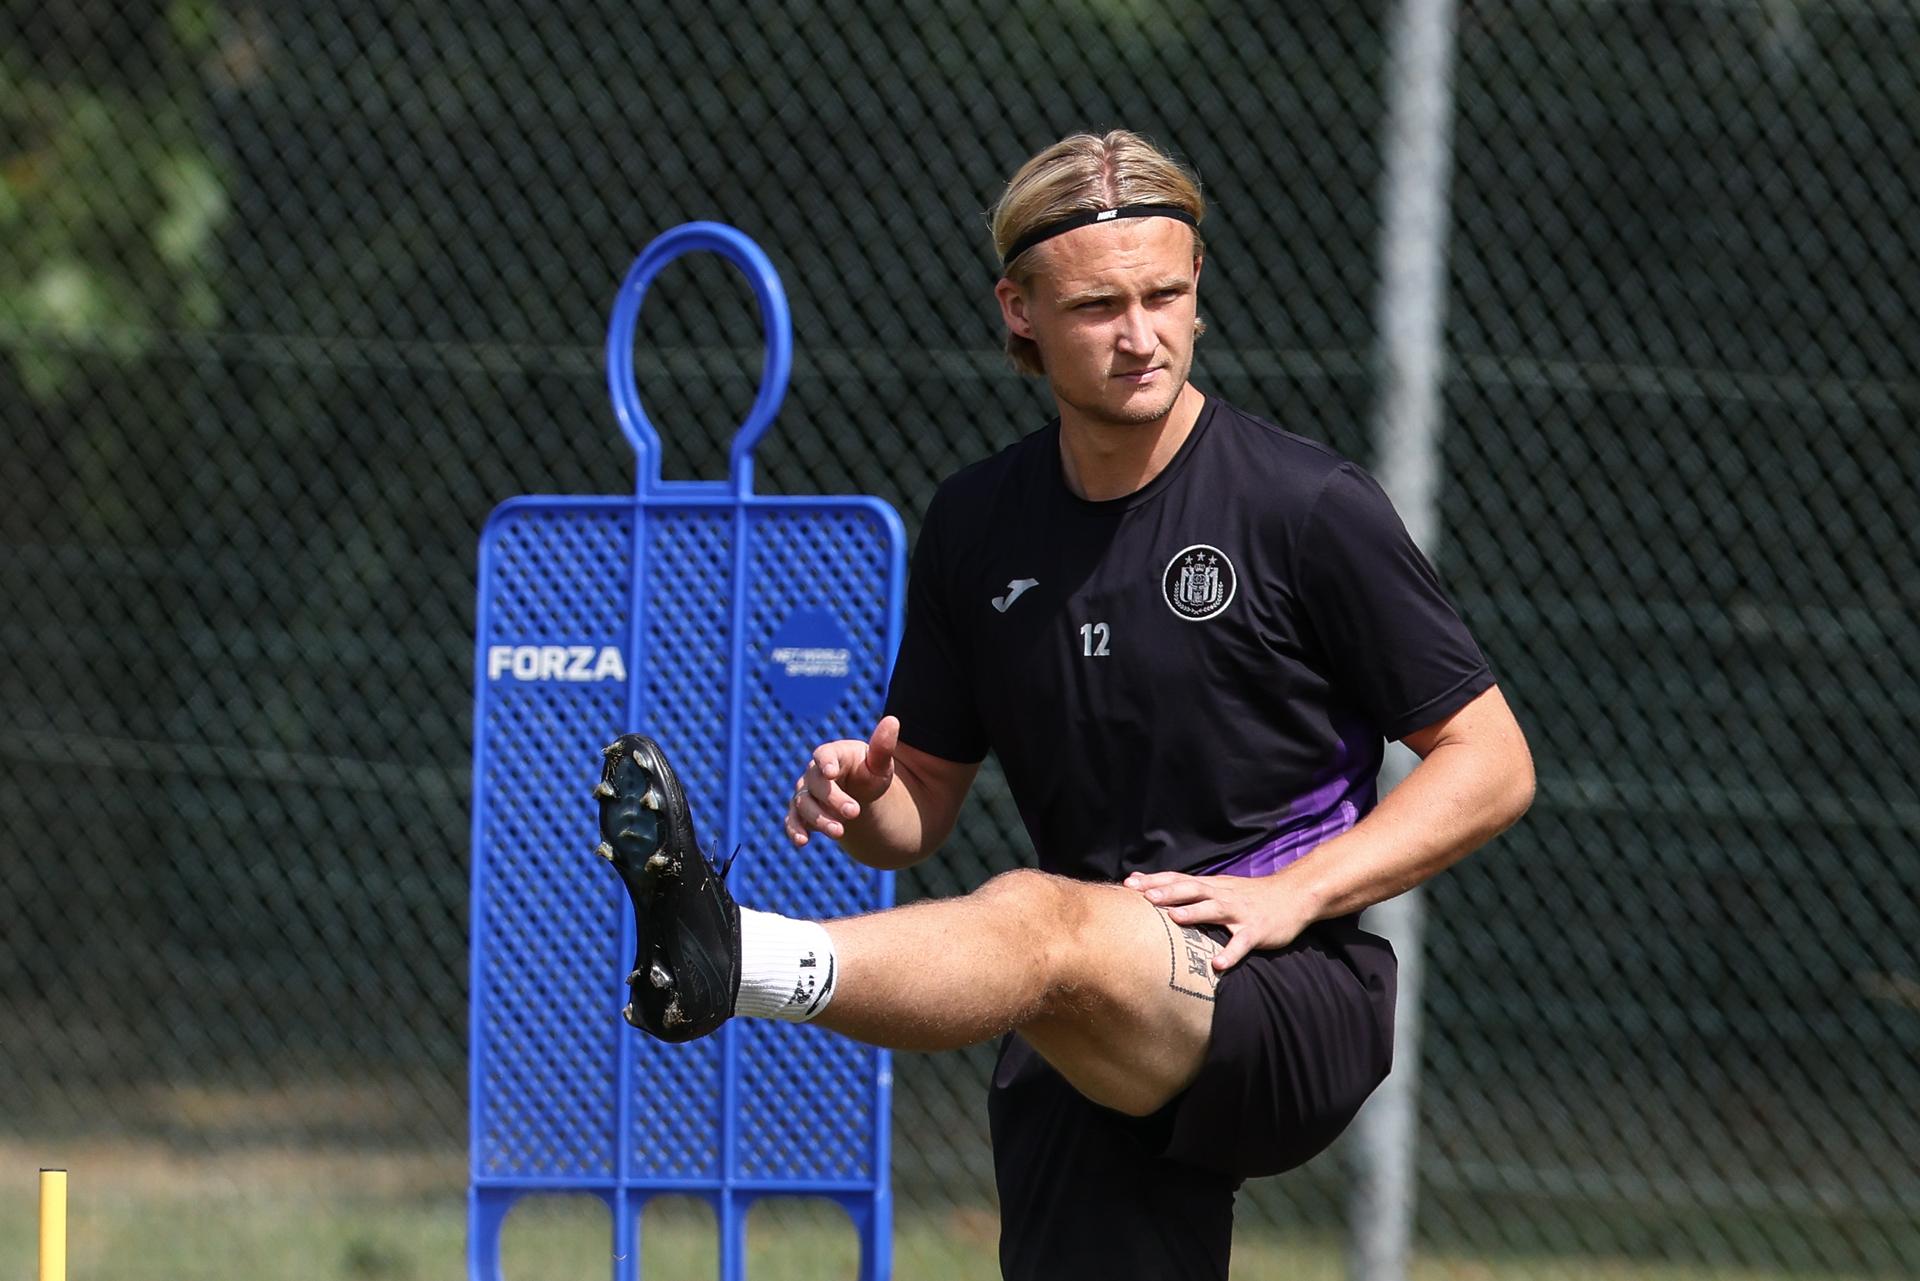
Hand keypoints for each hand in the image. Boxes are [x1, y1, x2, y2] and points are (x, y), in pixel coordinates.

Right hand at [784, 715, 899, 846]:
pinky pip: (792, 821)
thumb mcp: (880, 763)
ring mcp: (806, 793)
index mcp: (833, 755)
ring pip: (804, 804)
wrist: (859, 795)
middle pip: (817, 785)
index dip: (825, 763)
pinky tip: (802, 842)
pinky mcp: (801, 813)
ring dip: (819, 819)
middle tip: (855, 812)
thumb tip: (893, 721)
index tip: (831, 773)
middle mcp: (814, 773)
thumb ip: (883, 747)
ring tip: (840, 832)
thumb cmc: (869, 773)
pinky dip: (795, 830)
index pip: (824, 755)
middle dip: (833, 799)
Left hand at [1122, 869, 1312, 970]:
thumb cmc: (1249, 895)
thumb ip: (1192, 889)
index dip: (1155, 880)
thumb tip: (1156, 887)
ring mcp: (1240, 912)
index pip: (1179, 879)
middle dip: (1168, 892)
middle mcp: (1223, 895)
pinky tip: (1218, 964)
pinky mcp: (1257, 930)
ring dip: (1194, 913)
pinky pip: (1242, 943)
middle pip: (1192, 889)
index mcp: (1212, 886)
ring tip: (1174, 918)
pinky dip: (1230, 953)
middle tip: (1144, 896)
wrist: (1293, 895)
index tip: (1128, 884)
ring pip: (1214, 909)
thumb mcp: (1220, 887)